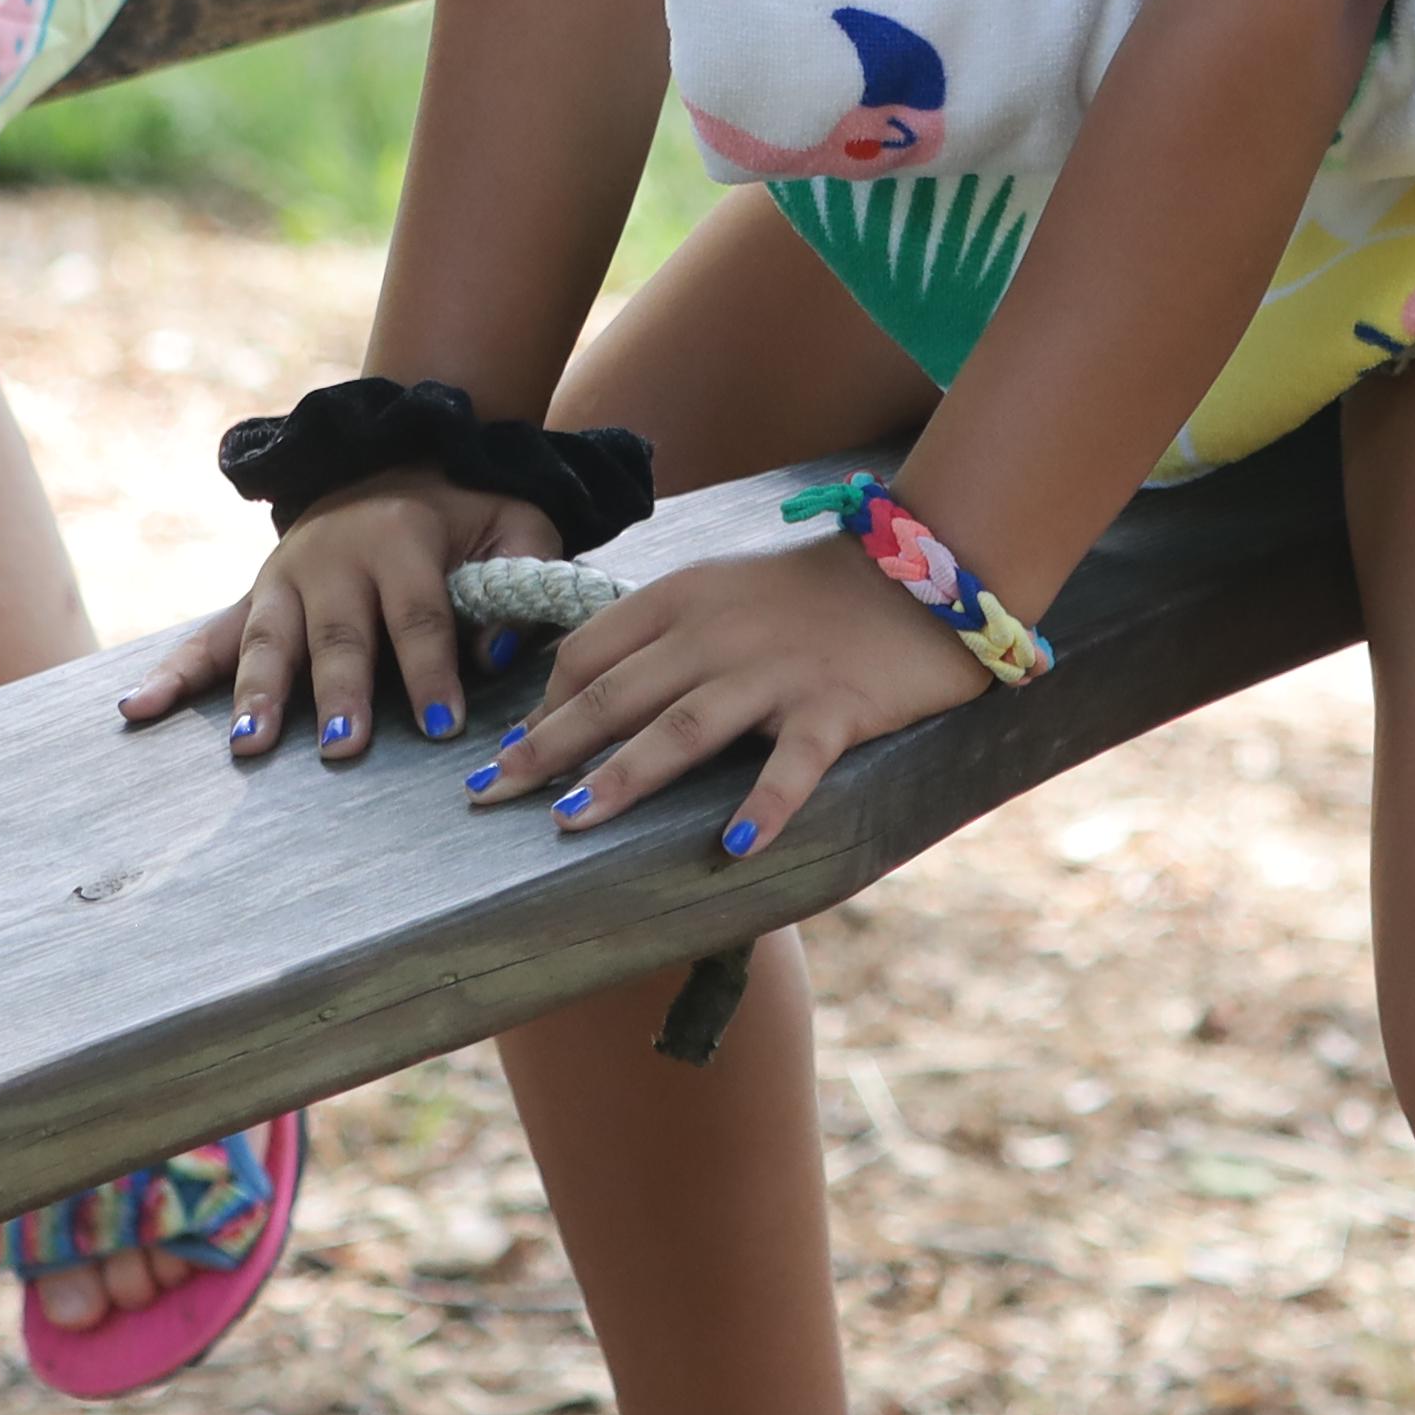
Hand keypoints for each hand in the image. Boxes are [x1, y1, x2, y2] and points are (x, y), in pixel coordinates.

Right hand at [129, 478, 551, 761]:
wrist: (401, 456)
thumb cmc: (470, 509)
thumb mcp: (517, 522)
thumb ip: (522, 578)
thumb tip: (493, 654)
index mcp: (400, 536)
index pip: (418, 614)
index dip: (431, 670)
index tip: (441, 727)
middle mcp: (332, 555)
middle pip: (336, 632)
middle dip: (339, 691)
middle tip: (343, 747)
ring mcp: (284, 576)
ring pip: (267, 638)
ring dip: (257, 692)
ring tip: (248, 745)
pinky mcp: (255, 594)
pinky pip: (207, 635)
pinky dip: (172, 672)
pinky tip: (136, 708)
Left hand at [464, 537, 981, 859]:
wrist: (924, 569)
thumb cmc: (815, 595)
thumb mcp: (726, 594)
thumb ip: (664, 637)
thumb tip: (589, 697)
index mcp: (684, 598)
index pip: (590, 651)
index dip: (543, 704)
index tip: (510, 753)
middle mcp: (718, 632)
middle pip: (616, 694)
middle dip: (546, 747)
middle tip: (490, 794)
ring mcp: (776, 672)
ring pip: (682, 728)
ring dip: (621, 777)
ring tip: (569, 823)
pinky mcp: (834, 707)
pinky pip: (792, 762)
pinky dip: (764, 804)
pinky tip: (734, 845)